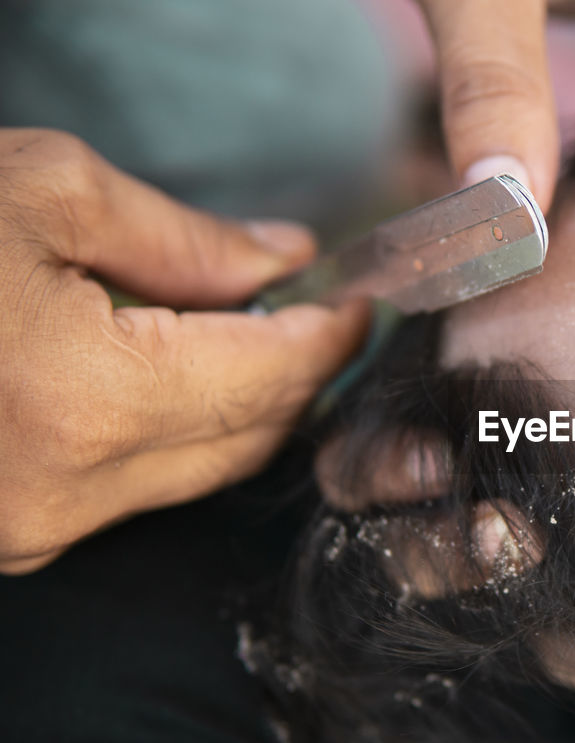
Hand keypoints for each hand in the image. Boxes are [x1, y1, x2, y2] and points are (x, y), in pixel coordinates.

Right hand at [0, 129, 369, 574]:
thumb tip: (281, 262)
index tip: (359, 300)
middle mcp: (64, 492)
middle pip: (247, 438)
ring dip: (243, 406)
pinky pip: (136, 489)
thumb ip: (186, 241)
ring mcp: (31, 529)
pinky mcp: (10, 536)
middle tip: (315, 312)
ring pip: (199, 473)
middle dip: (296, 373)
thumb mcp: (43, 194)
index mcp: (83, 401)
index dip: (329, 338)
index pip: (271, 380)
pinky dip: (179, 433)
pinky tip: (175, 374)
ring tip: (247, 332)